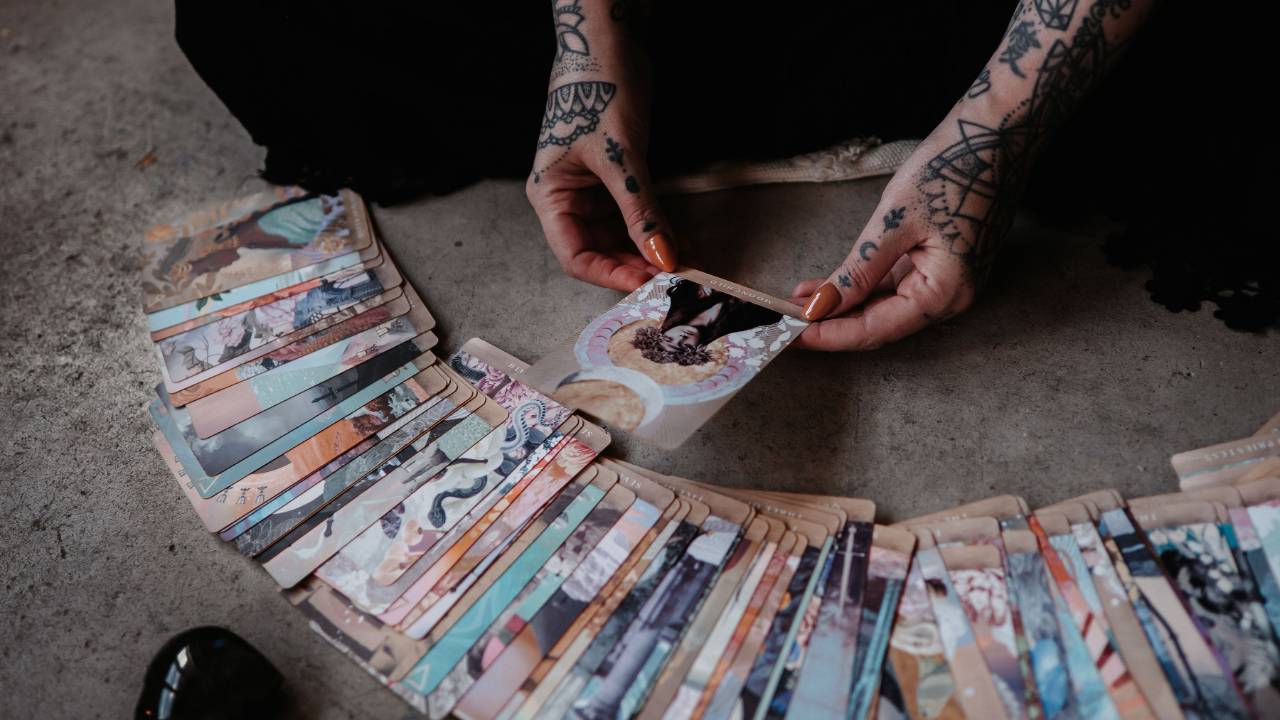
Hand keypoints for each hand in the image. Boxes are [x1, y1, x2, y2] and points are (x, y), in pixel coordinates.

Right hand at [526, 76, 675, 291]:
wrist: (607, 42)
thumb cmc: (598, 89)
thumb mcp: (622, 157)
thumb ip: (641, 211)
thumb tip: (662, 257)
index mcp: (550, 195)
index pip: (575, 256)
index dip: (611, 274)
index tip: (648, 282)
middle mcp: (565, 198)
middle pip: (597, 251)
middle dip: (634, 264)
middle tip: (671, 273)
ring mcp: (589, 189)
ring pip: (617, 236)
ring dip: (647, 248)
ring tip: (681, 257)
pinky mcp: (612, 178)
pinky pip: (631, 214)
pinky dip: (653, 227)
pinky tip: (677, 236)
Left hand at [789, 123, 1014, 350]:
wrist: (997, 132)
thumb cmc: (953, 169)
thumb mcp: (894, 222)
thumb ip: (859, 271)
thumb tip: (821, 306)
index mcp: (943, 293)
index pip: (875, 330)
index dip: (830, 335)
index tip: (791, 335)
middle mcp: (949, 297)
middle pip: (880, 325)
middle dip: (832, 323)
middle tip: (785, 322)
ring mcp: (946, 281)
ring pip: (884, 307)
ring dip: (842, 305)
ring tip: (796, 299)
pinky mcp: (940, 264)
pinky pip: (894, 286)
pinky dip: (861, 287)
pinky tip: (826, 284)